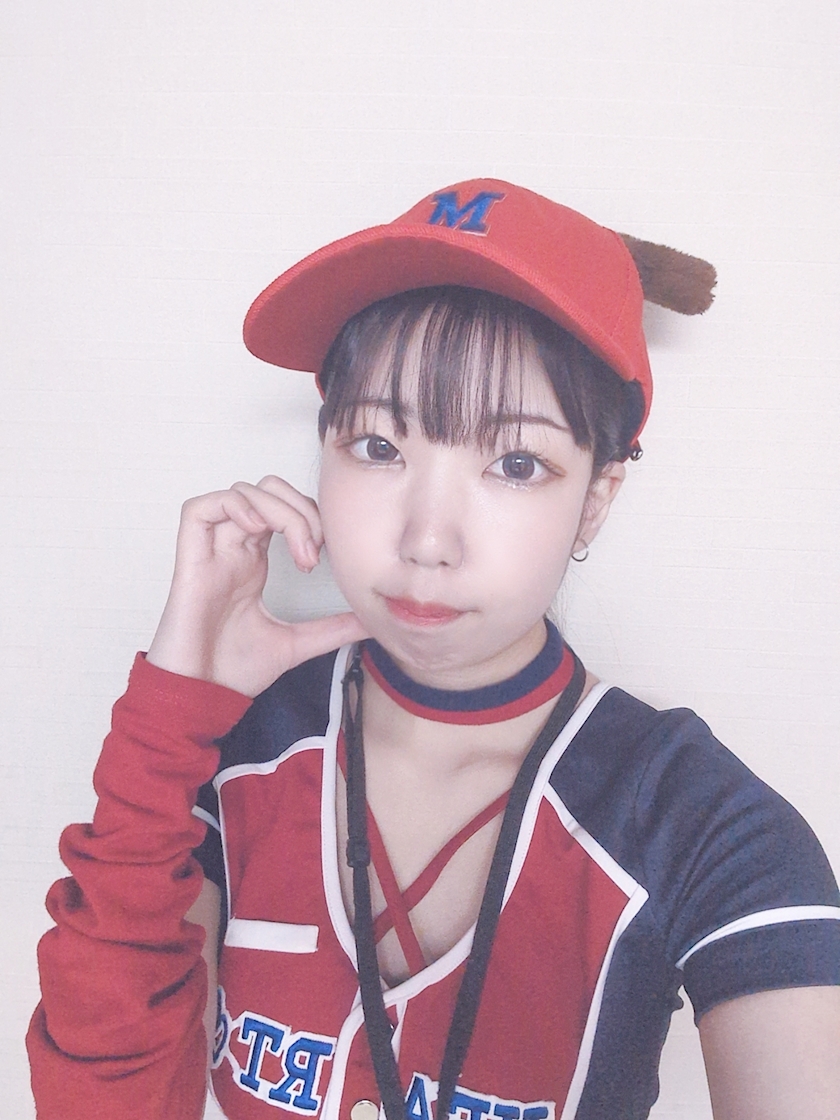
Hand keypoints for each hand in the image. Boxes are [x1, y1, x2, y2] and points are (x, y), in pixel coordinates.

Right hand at [146, 476, 367, 695]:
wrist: (202, 696)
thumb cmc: (233, 671)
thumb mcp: (297, 643)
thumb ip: (333, 629)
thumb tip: (372, 621)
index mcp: (253, 562)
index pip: (283, 511)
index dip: (311, 518)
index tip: (326, 556)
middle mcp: (233, 550)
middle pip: (265, 492)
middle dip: (299, 508)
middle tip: (314, 550)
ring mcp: (211, 553)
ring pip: (240, 493)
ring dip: (276, 508)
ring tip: (296, 548)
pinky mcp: (190, 560)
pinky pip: (200, 509)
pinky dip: (233, 506)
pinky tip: (257, 530)